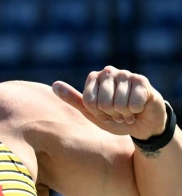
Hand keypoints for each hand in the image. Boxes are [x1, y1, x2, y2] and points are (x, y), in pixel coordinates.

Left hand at [52, 65, 166, 139]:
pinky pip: (133, 104)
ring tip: (128, 111)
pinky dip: (136, 111)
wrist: (142, 123)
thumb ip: (73, 99)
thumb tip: (54, 85)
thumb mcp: (91, 111)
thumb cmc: (115, 117)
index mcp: (94, 77)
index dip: (97, 113)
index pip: (88, 102)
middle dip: (111, 114)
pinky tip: (139, 108)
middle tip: (118, 113)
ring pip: (118, 105)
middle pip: (102, 103)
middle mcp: (109, 71)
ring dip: (124, 114)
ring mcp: (126, 74)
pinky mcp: (142, 81)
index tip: (104, 113)